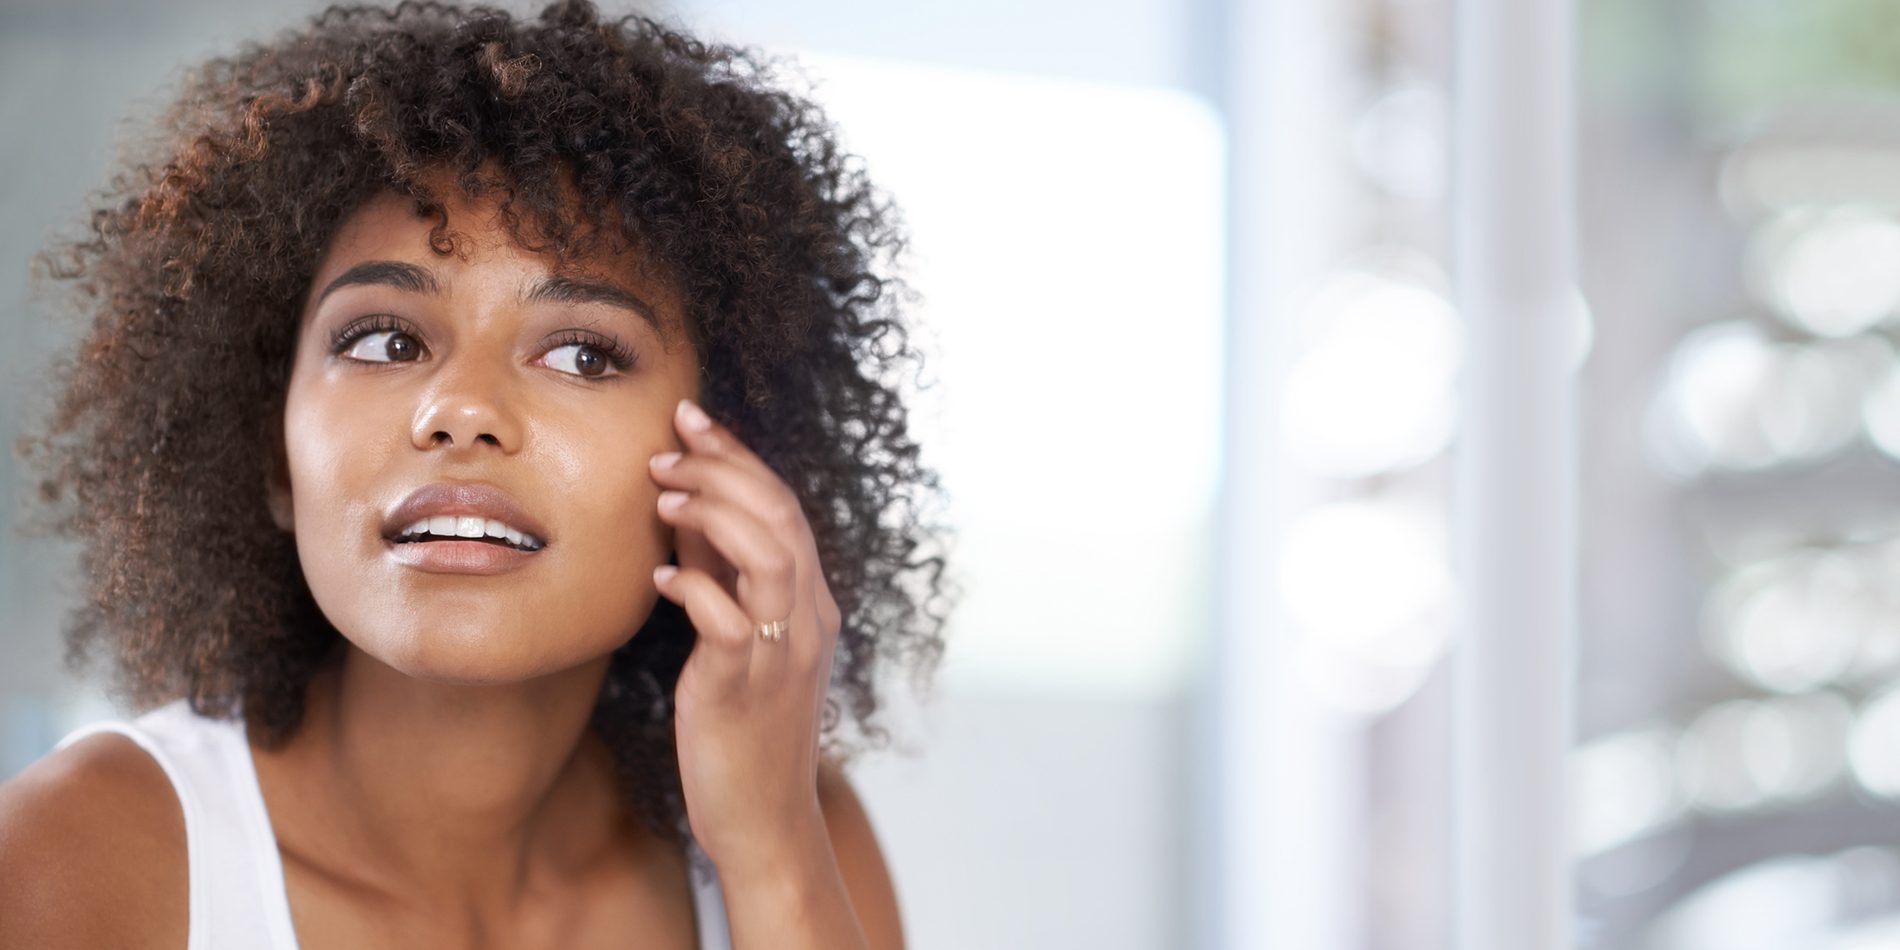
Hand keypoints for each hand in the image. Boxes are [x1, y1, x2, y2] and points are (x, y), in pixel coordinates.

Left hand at [648, 397, 843, 877]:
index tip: (693, 418)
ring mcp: (781, 653)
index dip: (739, 456)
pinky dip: (692, 587)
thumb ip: (724, 580)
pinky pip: (726, 620)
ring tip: (662, 495)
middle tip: (667, 444)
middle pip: (780, 516)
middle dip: (723, 468)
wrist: (763, 818)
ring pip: (768, 555)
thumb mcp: (740, 642)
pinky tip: (658, 576)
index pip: (784, 507)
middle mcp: (808, 620)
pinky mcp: (743, 687)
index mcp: (812, 603)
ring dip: (713, 514)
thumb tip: (689, 520)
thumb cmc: (744, 730)